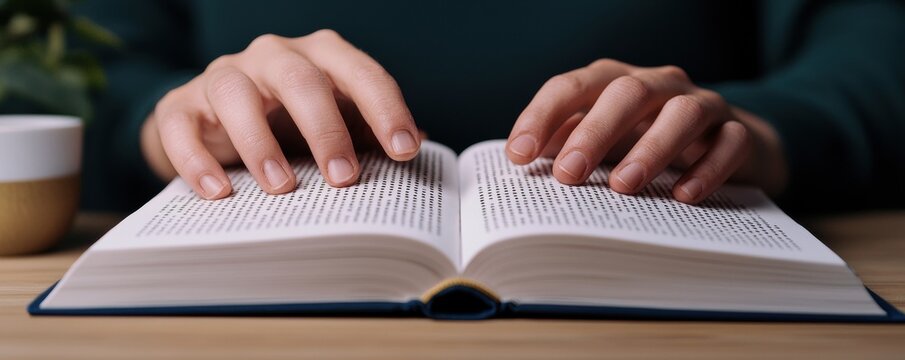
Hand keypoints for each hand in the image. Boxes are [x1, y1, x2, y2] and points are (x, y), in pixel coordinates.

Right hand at [141, 30, 420, 198]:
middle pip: (301, 79)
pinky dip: (196, 160)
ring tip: (283, 188)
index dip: (386, 109)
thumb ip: (371, 132)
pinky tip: (219, 192)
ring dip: (261, 144)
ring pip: (237, 94)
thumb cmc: (290, 123)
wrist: (216, 122)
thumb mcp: (336, 124)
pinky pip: (182, 125)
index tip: (405, 150)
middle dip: (326, 129)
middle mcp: (273, 56)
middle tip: (345, 176)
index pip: (360, 73)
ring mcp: (225, 76)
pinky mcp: (182, 105)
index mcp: (321, 57)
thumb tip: (418, 147)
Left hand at [506, 59, 786, 203]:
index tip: (519, 156)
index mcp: (615, 82)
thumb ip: (564, 144)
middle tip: (568, 175)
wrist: (728, 145)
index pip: (573, 87)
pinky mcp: (740, 134)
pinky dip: (707, 169)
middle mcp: (659, 85)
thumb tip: (521, 163)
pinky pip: (730, 143)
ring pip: (683, 113)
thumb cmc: (646, 142)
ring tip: (623, 186)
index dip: (542, 117)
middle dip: (593, 133)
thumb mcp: (602, 142)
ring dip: (651, 148)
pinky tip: (683, 196)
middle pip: (627, 93)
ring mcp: (703, 105)